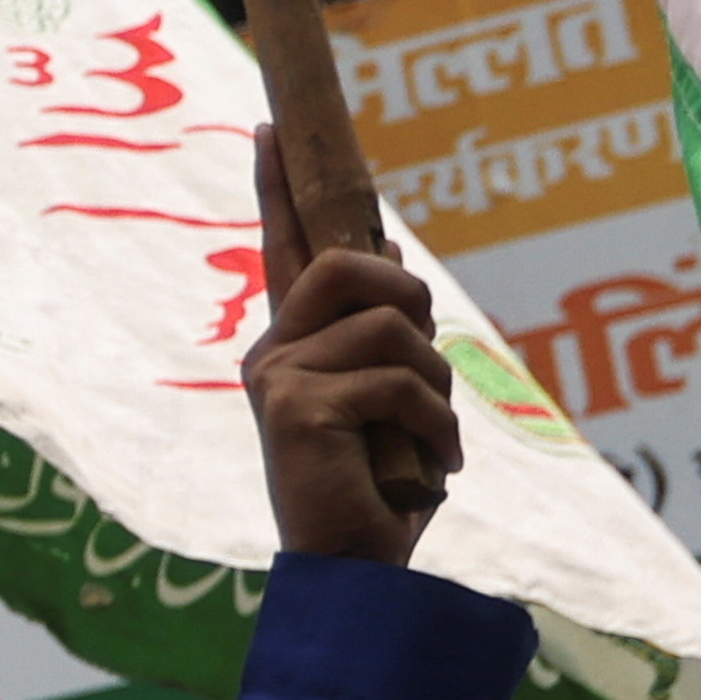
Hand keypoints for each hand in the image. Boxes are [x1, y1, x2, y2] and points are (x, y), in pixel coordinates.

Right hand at [241, 124, 457, 565]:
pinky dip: (433, 428)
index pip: (280, 250)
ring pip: (390, 325)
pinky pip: (398, 382)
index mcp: (290, 348)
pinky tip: (424, 469)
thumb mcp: (391, 403)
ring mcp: (276, 377)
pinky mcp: (293, 407)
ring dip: (433, 385)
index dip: (277, 187)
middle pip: (351, 268)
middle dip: (409, 304)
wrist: (353, 570)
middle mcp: (270, 354)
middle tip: (421, 368)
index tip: (267, 129)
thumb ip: (385, 343)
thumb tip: (396, 271)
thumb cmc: (378, 491)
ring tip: (424, 440)